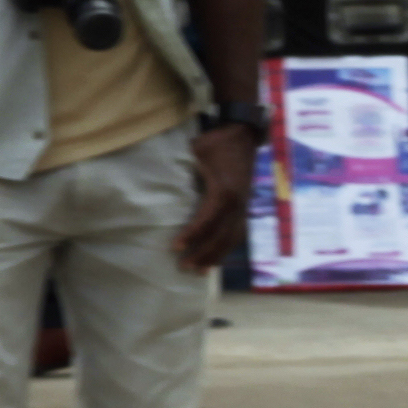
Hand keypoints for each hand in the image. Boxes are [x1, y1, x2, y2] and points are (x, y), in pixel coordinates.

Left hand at [180, 116, 254, 268]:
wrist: (243, 136)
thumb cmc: (216, 142)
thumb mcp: (197, 151)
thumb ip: (185, 168)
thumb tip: (162, 182)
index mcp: (224, 191)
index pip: (208, 219)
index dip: (192, 235)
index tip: (175, 247)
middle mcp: (237, 203)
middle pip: (222, 235)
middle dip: (204, 253)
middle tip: (184, 267)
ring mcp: (243, 206)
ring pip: (232, 238)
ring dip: (217, 255)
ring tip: (201, 271)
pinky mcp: (244, 207)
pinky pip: (237, 232)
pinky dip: (226, 247)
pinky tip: (216, 257)